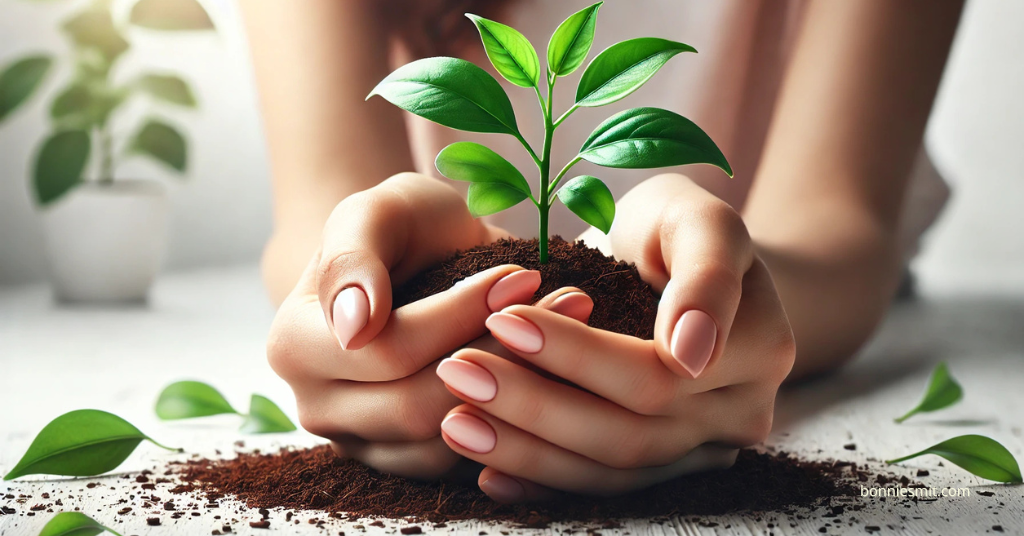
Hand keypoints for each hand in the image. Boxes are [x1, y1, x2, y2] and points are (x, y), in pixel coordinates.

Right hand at [266, 172, 587, 478]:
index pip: (390, 352)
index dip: (463, 315)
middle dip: (501, 353)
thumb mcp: (375, 212)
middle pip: (417, 406)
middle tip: (564, 302)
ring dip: (520, 388)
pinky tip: (551, 369)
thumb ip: (353, 257)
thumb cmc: (396, 226)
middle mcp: (318, 405)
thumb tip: (353, 327)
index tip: (521, 274)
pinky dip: (515, 418)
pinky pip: (465, 461)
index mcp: (295, 347)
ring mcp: (362, 441)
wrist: (409, 256)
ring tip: (567, 329)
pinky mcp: (408, 460)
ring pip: (447, 441)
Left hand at [434, 174, 794, 500]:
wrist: (685, 263)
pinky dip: (541, 481)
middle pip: (628, 432)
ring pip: (611, 471)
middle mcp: (741, 413)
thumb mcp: (699, 216)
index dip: (575, 355)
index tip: (502, 320)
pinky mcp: (664, 466)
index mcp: (760, 350)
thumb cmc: (680, 225)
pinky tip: (485, 471)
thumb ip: (707, 272)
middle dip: (534, 404)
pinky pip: (601, 489)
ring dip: (526, 451)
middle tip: (457, 371)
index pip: (655, 373)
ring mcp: (704, 449)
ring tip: (453, 421)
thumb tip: (691, 357)